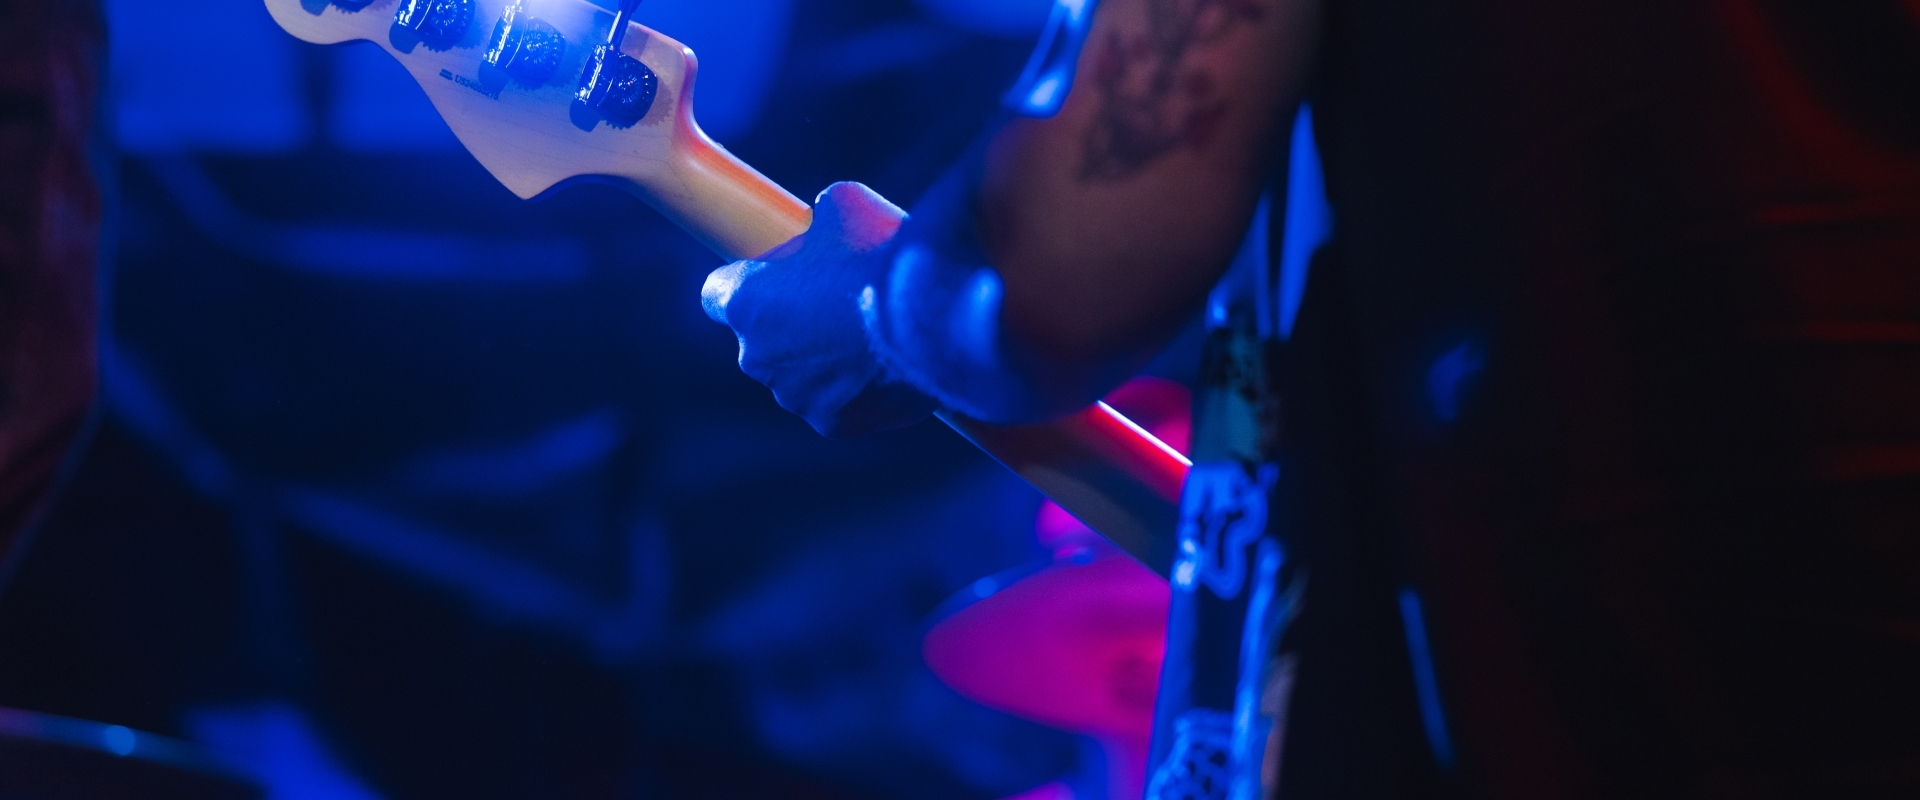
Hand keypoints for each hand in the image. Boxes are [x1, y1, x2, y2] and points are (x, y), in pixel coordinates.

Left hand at [702, 183, 939, 436]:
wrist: (933, 316)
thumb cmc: (881, 254)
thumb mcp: (845, 205)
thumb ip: (819, 218)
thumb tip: (824, 216)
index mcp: (744, 301)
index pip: (717, 295)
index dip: (746, 283)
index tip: (771, 276)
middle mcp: (756, 356)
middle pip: (763, 340)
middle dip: (792, 325)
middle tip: (838, 302)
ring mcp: (794, 396)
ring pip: (803, 376)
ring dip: (827, 359)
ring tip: (874, 334)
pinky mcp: (833, 423)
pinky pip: (841, 404)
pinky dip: (860, 389)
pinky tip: (891, 364)